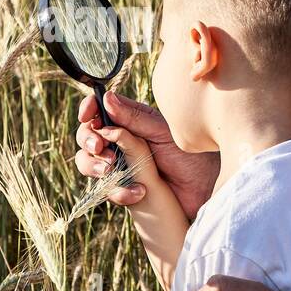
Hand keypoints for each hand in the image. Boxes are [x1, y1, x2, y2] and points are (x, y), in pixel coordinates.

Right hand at [74, 92, 218, 216]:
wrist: (204, 188)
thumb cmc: (191, 154)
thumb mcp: (162, 131)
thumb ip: (133, 117)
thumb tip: (106, 98)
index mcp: (129, 121)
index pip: (99, 111)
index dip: (88, 111)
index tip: (86, 116)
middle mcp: (120, 141)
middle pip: (87, 136)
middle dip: (88, 141)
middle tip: (101, 148)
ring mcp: (119, 165)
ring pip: (88, 163)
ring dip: (93, 166)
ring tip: (110, 169)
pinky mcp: (123, 188)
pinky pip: (107, 190)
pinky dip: (118, 192)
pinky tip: (139, 191)